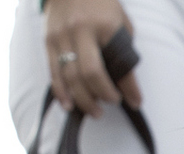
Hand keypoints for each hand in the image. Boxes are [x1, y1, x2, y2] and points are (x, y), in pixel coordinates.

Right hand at [43, 0, 141, 115]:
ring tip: (95, 111)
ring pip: (70, 77)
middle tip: (111, 104)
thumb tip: (130, 88)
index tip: (135, 102)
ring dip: (83, 100)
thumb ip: (124, 52)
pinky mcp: (48, 41)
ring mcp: (61, 36)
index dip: (129, 88)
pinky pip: (53, 72)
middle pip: (89, 74)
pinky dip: (61, 92)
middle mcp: (80, 31)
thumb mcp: (119, 22)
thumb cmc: (100, 5)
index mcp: (103, 26)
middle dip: (102, 95)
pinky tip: (69, 105)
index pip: (118, 64)